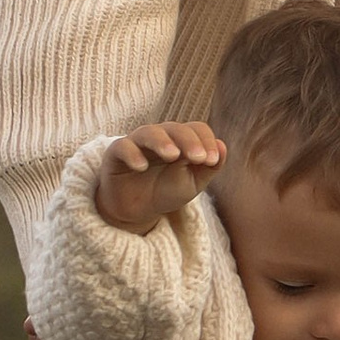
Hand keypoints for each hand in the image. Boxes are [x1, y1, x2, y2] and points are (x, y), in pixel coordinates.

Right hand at [93, 120, 225, 231]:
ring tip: (173, 155)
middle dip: (189, 141)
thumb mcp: (193, 183)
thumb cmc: (167, 190)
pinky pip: (122, 147)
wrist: (137, 210)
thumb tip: (223, 146)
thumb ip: (209, 167)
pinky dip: (132, 154)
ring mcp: (137, 143)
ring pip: (149, 132)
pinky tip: (141, 166)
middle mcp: (160, 136)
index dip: (206, 141)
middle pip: (175, 129)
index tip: (212, 161)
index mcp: (181, 140)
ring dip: (162, 142)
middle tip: (199, 158)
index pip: (196, 129)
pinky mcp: (116, 154)